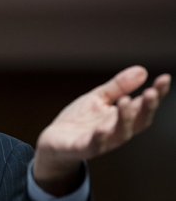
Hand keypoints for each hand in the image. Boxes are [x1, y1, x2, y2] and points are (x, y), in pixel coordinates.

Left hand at [33, 65, 170, 195]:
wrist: (54, 141)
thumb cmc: (79, 121)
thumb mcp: (98, 98)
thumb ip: (118, 87)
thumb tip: (142, 70)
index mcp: (121, 117)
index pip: (144, 106)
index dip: (157, 94)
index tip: (165, 78)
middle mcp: (116, 130)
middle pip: (138, 121)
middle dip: (147, 108)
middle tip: (151, 92)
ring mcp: (101, 140)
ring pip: (120, 134)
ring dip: (125, 119)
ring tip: (126, 101)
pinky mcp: (83, 148)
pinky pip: (94, 145)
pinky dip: (99, 139)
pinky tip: (101, 129)